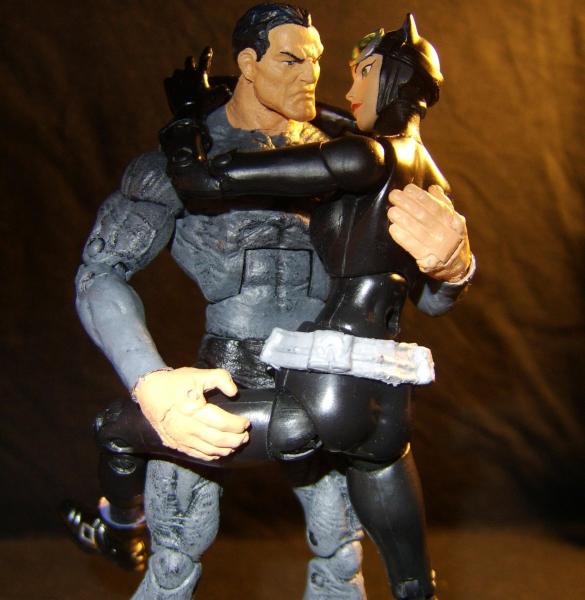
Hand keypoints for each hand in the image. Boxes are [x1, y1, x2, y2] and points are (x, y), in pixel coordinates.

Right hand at [133, 367, 249, 460]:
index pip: (222, 423)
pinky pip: (196, 454)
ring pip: (208, 450)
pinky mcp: (176, 444)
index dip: (237, 425)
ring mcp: (181, 438)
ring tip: (237, 444)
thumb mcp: (198, 374)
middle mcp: (187, 428)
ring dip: (226, 449)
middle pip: (218, 440)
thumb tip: (234, 392)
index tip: (246, 422)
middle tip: (245, 436)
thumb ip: (220, 378)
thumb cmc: (175, 382)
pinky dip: (211, 455)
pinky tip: (220, 452)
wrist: (148, 391)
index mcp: (194, 410)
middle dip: (235, 440)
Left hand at [164, 47, 231, 119]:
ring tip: (182, 78)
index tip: (208, 48)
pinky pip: (168, 81)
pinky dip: (171, 83)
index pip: (204, 61)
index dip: (207, 54)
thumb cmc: (204, 105)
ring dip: (180, 74)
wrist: (189, 114)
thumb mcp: (217, 98)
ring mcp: (177, 80)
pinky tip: (172, 85)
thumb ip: (223, 90)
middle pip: (189, 61)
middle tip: (191, 61)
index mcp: (200, 75)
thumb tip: (227, 88)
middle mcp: (188, 75)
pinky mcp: (169, 88)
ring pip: (177, 72)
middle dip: (191, 61)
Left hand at [388, 184, 471, 281]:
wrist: (457, 266)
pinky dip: (403, 237)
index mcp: (453, 222)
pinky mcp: (428, 260)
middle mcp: (446, 234)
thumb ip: (444, 204)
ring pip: (418, 230)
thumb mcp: (454, 221)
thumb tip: (433, 188)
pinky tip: (393, 229)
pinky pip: (413, 247)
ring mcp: (437, 248)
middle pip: (424, 216)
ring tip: (392, 211)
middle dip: (407, 204)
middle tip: (393, 196)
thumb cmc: (452, 239)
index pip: (435, 206)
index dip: (420, 197)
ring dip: (402, 219)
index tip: (407, 189)